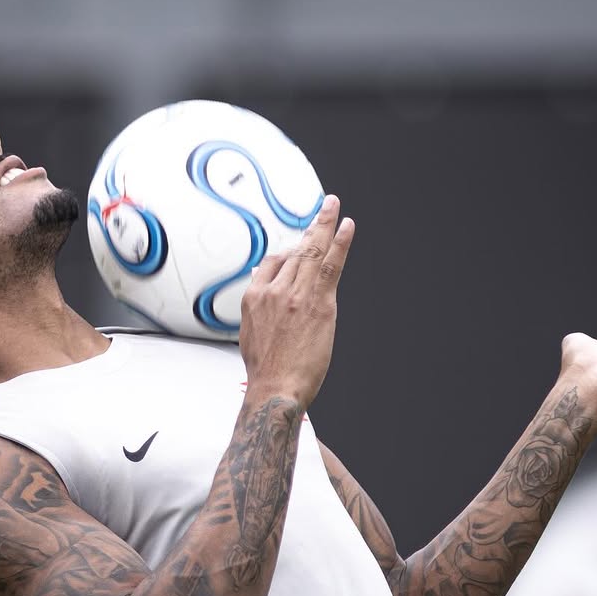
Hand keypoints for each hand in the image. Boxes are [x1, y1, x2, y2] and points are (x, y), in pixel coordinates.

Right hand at [238, 194, 354, 409]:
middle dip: (311, 226)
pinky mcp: (319, 303)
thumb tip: (260, 282)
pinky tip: (346, 228)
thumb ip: (257, 306)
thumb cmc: (265, 371)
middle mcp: (275, 290)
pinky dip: (340, 243)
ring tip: (333, 206)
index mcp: (255, 297)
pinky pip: (330, 265)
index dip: (289, 253)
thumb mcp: (249, 334)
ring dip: (325, 225)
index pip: (273, 262)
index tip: (299, 248)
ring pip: (313, 252)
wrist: (275, 390)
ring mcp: (297, 294)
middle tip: (324, 206)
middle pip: (296, 250)